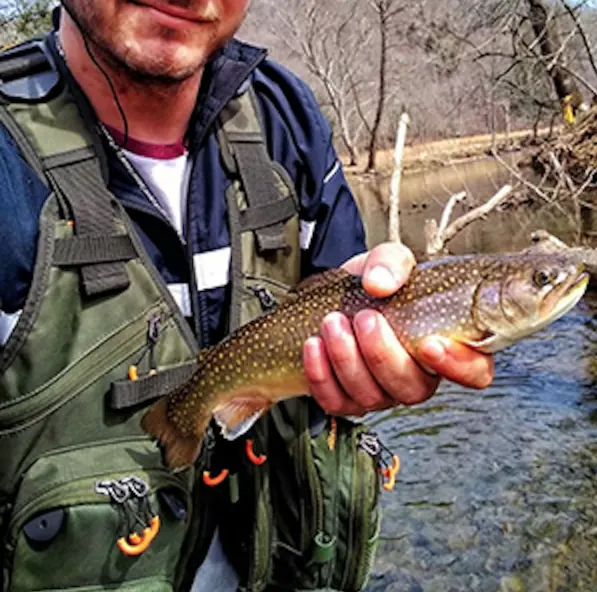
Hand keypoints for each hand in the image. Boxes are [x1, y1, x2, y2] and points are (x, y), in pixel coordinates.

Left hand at [302, 242, 493, 415]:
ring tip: (331, 322)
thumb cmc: (373, 285)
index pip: (474, 372)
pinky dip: (321, 374)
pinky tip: (313, 344)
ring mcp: (382, 392)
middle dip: (384, 355)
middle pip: (414, 388)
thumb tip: (379, 283)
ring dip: (347, 358)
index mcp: (446, 345)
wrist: (332, 297)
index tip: (429, 343)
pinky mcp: (347, 400)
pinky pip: (336, 401)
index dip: (458, 366)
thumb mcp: (388, 261)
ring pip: (372, 396)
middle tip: (365, 318)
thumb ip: (392, 263)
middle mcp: (418, 376)